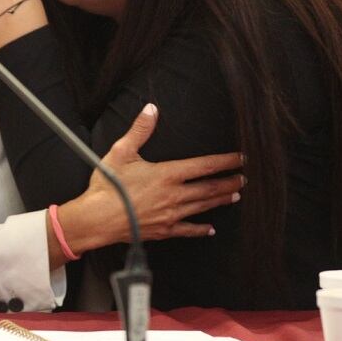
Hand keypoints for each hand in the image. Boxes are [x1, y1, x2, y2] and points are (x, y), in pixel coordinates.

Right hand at [56, 104, 244, 260]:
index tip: (241, 158)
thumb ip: (140, 130)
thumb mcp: (122, 152)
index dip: (225, 161)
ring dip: (220, 200)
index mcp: (168, 174)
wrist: (97, 219)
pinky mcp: (163, 230)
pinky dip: (200, 229)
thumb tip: (151, 109)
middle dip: (229, 182)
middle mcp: (174, 195)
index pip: (204, 166)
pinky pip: (187, 230)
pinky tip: (210, 229)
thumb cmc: (108, 185)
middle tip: (244, 179)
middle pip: (209, 188)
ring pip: (202, 207)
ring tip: (234, 196)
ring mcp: (171, 215)